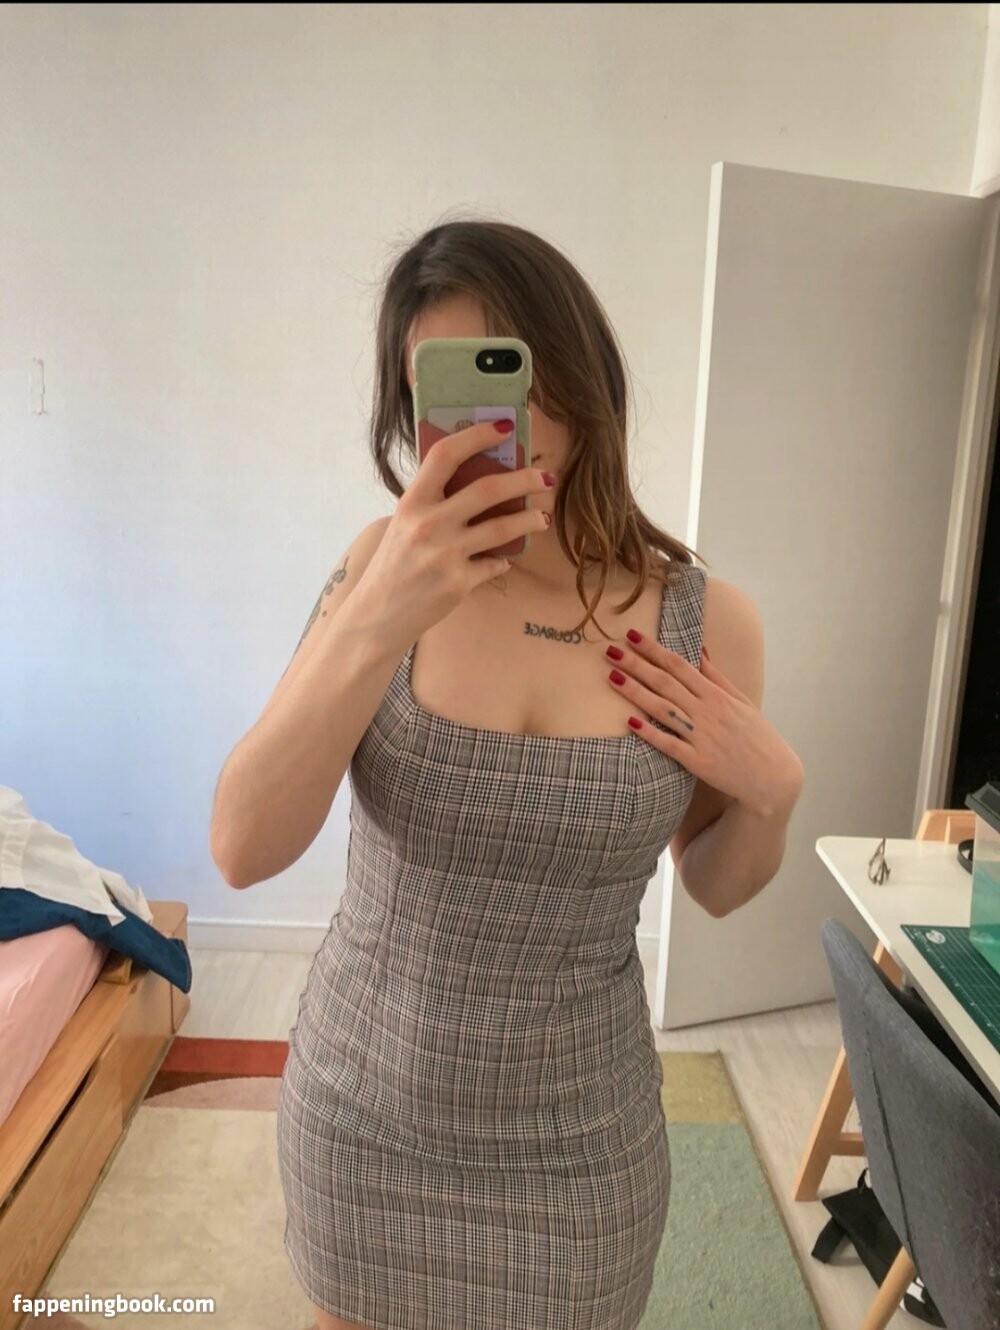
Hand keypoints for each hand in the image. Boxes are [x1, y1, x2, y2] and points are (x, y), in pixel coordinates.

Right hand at [358, 419, 552, 650]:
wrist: (377, 615)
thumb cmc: (393, 565)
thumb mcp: (404, 523)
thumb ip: (433, 501)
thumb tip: (476, 478)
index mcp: (412, 502)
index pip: (446, 454)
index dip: (477, 435)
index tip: (504, 427)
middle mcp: (428, 524)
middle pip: (488, 489)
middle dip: (525, 479)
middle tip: (545, 477)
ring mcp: (445, 554)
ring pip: (503, 527)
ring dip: (530, 519)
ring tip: (542, 516)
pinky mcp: (458, 582)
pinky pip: (494, 563)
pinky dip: (504, 559)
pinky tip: (505, 558)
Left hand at [607, 633, 803, 817]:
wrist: (773, 777)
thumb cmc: (757, 737)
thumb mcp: (741, 702)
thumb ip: (717, 677)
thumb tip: (700, 650)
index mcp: (717, 695)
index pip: (680, 666)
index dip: (654, 650)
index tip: (632, 635)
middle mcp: (708, 712)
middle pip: (666, 683)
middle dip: (636, 665)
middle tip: (610, 650)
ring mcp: (702, 737)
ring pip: (663, 710)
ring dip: (635, 693)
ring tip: (611, 677)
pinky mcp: (698, 762)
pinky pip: (669, 745)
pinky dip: (650, 733)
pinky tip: (630, 722)